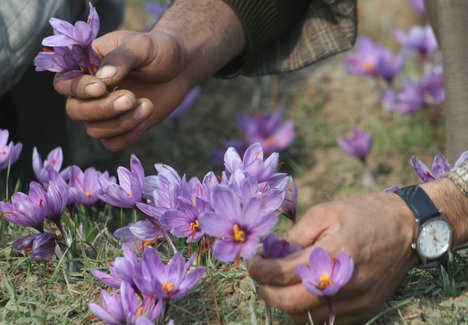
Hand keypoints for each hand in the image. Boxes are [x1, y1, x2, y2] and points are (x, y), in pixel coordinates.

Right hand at [53, 0, 244, 150]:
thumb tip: (104, 77)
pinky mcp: (121, 128)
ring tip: (147, 105)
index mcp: (85, 66)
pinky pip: (112, 144)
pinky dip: (128, 136)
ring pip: (94, 131)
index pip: (64, 83)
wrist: (179, 68)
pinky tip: (146, 117)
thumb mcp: (142, 45)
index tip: (102, 87)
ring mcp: (104, 113)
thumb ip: (122, 57)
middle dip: (102, 109)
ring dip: (121, 122)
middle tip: (131, 97)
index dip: (78, 88)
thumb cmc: (157, 50)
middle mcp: (89, 92)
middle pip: (75, 111)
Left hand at [247, 192, 417, 323]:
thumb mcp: (325, 212)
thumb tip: (272, 253)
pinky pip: (325, 321)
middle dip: (267, 292)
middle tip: (261, 277)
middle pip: (291, 303)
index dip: (260, 270)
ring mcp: (357, 302)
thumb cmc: (364, 214)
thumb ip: (296, 235)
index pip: (285, 272)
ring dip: (285, 303)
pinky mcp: (364, 311)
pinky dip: (306, 311)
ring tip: (281, 283)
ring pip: (305, 318)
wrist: (407, 229)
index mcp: (336, 252)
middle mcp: (347, 283)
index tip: (253, 263)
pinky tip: (303, 291)